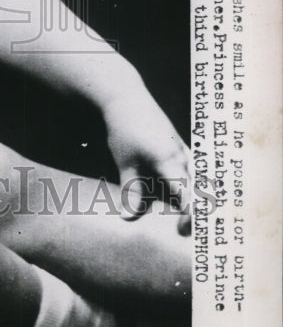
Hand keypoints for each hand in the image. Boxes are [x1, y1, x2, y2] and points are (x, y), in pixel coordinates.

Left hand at [101, 85, 190, 234]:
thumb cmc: (124, 129)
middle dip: (198, 211)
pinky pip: (196, 167)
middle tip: (183, 229)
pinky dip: (194, 182)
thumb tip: (128, 218)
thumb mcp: (126, 162)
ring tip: (190, 214)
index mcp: (171, 161)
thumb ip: (131, 190)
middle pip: (202, 189)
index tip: (181, 230)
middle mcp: (183, 156)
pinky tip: (186, 191)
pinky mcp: (180, 145)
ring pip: (201, 178)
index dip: (191, 215)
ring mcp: (184, 149)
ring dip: (198, 196)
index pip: (190, 194)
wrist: (126, 97)